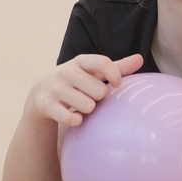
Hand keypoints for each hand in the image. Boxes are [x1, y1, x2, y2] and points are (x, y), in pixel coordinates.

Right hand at [28, 53, 143, 126]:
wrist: (41, 92)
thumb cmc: (76, 81)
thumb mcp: (92, 72)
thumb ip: (116, 68)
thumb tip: (140, 59)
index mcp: (80, 61)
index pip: (102, 62)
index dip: (114, 75)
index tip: (118, 85)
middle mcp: (66, 71)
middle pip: (99, 90)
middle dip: (99, 97)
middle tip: (91, 96)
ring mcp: (55, 88)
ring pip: (87, 106)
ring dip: (88, 109)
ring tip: (81, 105)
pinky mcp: (46, 104)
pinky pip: (71, 118)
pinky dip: (77, 121)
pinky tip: (75, 117)